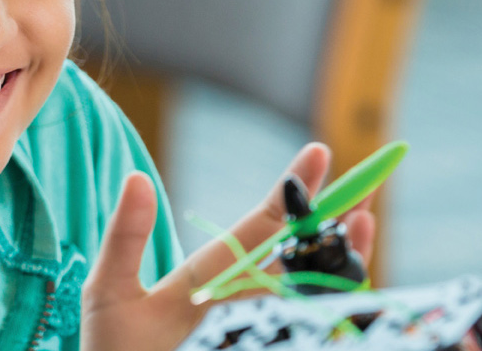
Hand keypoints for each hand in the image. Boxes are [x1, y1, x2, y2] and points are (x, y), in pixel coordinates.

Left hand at [81, 143, 376, 350]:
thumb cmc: (111, 346)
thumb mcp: (111, 289)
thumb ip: (126, 237)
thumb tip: (136, 178)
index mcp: (212, 273)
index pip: (262, 225)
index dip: (293, 190)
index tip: (319, 151)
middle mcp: (243, 297)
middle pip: (302, 250)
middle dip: (338, 215)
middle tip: (370, 178)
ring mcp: (259, 325)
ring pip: (316, 286)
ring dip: (345, 254)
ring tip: (363, 220)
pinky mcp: (265, 343)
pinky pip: (308, 326)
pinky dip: (334, 302)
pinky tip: (348, 279)